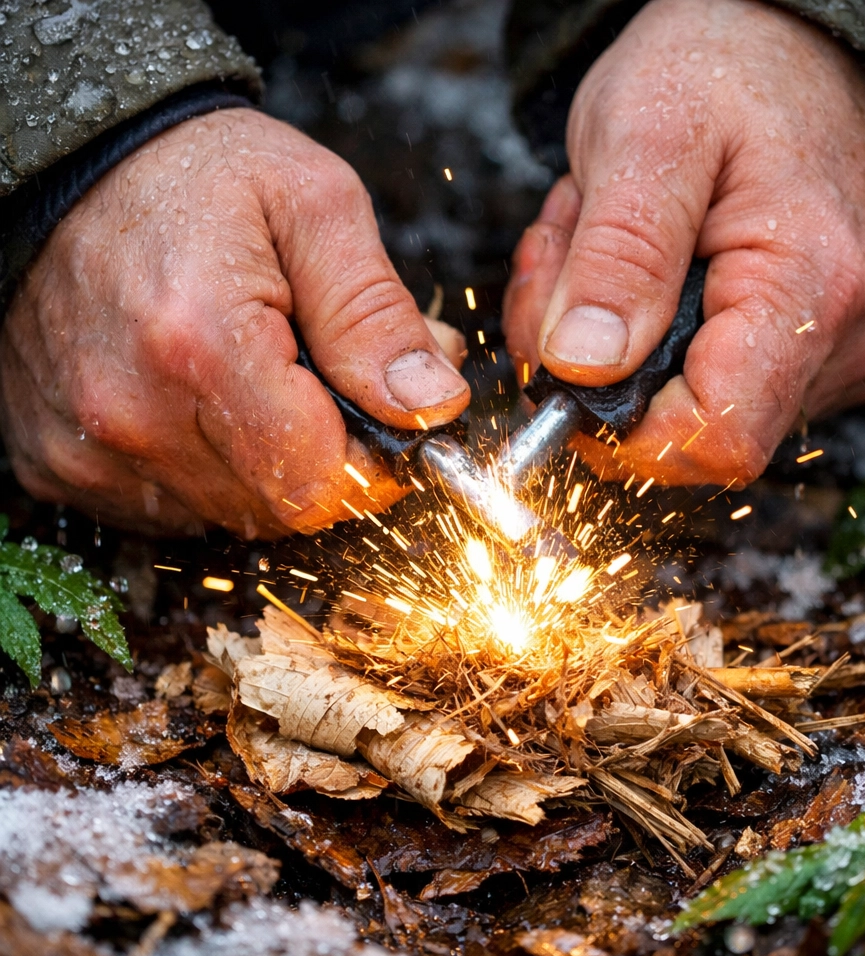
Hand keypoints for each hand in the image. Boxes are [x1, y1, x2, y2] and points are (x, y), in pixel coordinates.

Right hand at [0, 109, 468, 537]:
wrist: (72, 165)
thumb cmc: (196, 173)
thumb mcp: (317, 209)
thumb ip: (377, 317)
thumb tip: (431, 406)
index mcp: (202, 348)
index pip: (323, 482)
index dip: (374, 463)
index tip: (386, 418)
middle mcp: (134, 415)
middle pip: (279, 507)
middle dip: (327, 457)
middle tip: (329, 381)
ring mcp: (89, 447)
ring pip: (229, 512)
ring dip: (269, 463)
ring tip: (267, 377)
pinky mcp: (63, 461)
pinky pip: (170, 505)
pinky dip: (209, 466)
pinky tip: (206, 400)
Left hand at [503, 0, 864, 486]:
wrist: (807, 31)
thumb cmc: (737, 58)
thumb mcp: (647, 133)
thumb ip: (617, 258)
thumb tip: (582, 367)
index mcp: (814, 287)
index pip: (715, 438)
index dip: (620, 431)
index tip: (564, 370)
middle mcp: (848, 336)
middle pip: (693, 430)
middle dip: (603, 368)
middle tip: (571, 265)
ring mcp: (843, 347)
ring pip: (695, 407)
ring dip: (622, 343)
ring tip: (612, 245)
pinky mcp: (825, 345)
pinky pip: (719, 381)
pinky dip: (656, 336)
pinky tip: (650, 265)